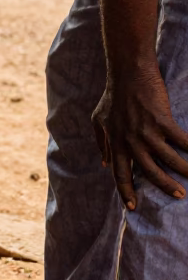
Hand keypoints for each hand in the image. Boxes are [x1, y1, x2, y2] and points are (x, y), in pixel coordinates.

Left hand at [93, 64, 187, 206]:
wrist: (127, 73)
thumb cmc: (114, 96)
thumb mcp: (99, 119)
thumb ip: (101, 141)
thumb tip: (102, 162)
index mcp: (114, 141)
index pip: (118, 172)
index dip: (125, 191)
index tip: (132, 207)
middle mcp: (129, 139)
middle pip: (147, 170)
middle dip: (163, 185)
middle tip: (178, 194)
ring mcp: (146, 130)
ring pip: (168, 158)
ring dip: (183, 170)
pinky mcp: (161, 120)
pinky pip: (181, 140)